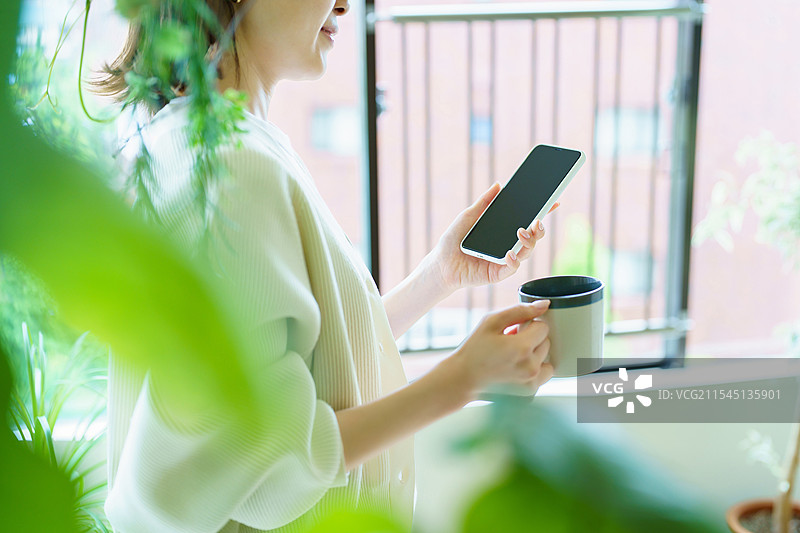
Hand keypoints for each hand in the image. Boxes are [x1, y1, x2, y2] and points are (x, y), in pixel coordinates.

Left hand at [427, 183, 557, 293]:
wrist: (440, 264)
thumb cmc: (453, 241)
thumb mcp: (468, 216)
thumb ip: (484, 202)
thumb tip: (498, 184)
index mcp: (503, 232)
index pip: (527, 221)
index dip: (542, 213)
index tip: (553, 202)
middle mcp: (508, 245)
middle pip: (532, 238)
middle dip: (539, 229)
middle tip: (537, 221)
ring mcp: (504, 260)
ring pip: (526, 252)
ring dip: (529, 242)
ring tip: (522, 232)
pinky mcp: (497, 274)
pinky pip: (512, 268)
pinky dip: (514, 260)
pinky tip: (510, 253)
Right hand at [444, 300, 553, 400]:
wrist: (463, 379)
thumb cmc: (474, 349)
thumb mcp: (491, 322)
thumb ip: (520, 310)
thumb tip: (545, 305)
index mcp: (522, 348)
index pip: (543, 327)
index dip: (528, 325)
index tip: (513, 330)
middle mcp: (530, 367)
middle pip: (546, 342)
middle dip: (531, 339)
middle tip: (509, 343)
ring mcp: (531, 382)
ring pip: (547, 358)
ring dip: (535, 355)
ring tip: (514, 356)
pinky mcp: (531, 391)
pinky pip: (544, 374)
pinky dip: (534, 369)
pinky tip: (516, 368)